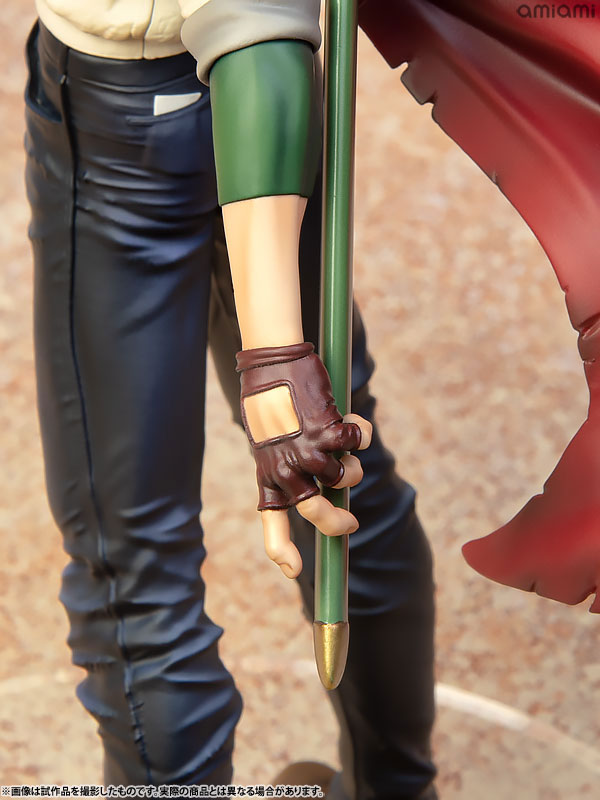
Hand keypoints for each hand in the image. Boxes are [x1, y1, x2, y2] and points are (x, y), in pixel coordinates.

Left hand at [236, 342, 371, 577]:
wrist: (270, 363)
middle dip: (338, 523)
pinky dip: (360, 432)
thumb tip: (332, 478)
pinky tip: (349, 419)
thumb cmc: (270, 398)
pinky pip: (356, 444)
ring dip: (352, 464)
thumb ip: (294, 463)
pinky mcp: (326, 433)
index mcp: (268, 474)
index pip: (272, 522)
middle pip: (317, 514)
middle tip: (350, 523)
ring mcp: (307, 454)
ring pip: (345, 478)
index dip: (282, 551)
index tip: (293, 571)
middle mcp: (286, 470)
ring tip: (342, 440)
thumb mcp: (272, 438)